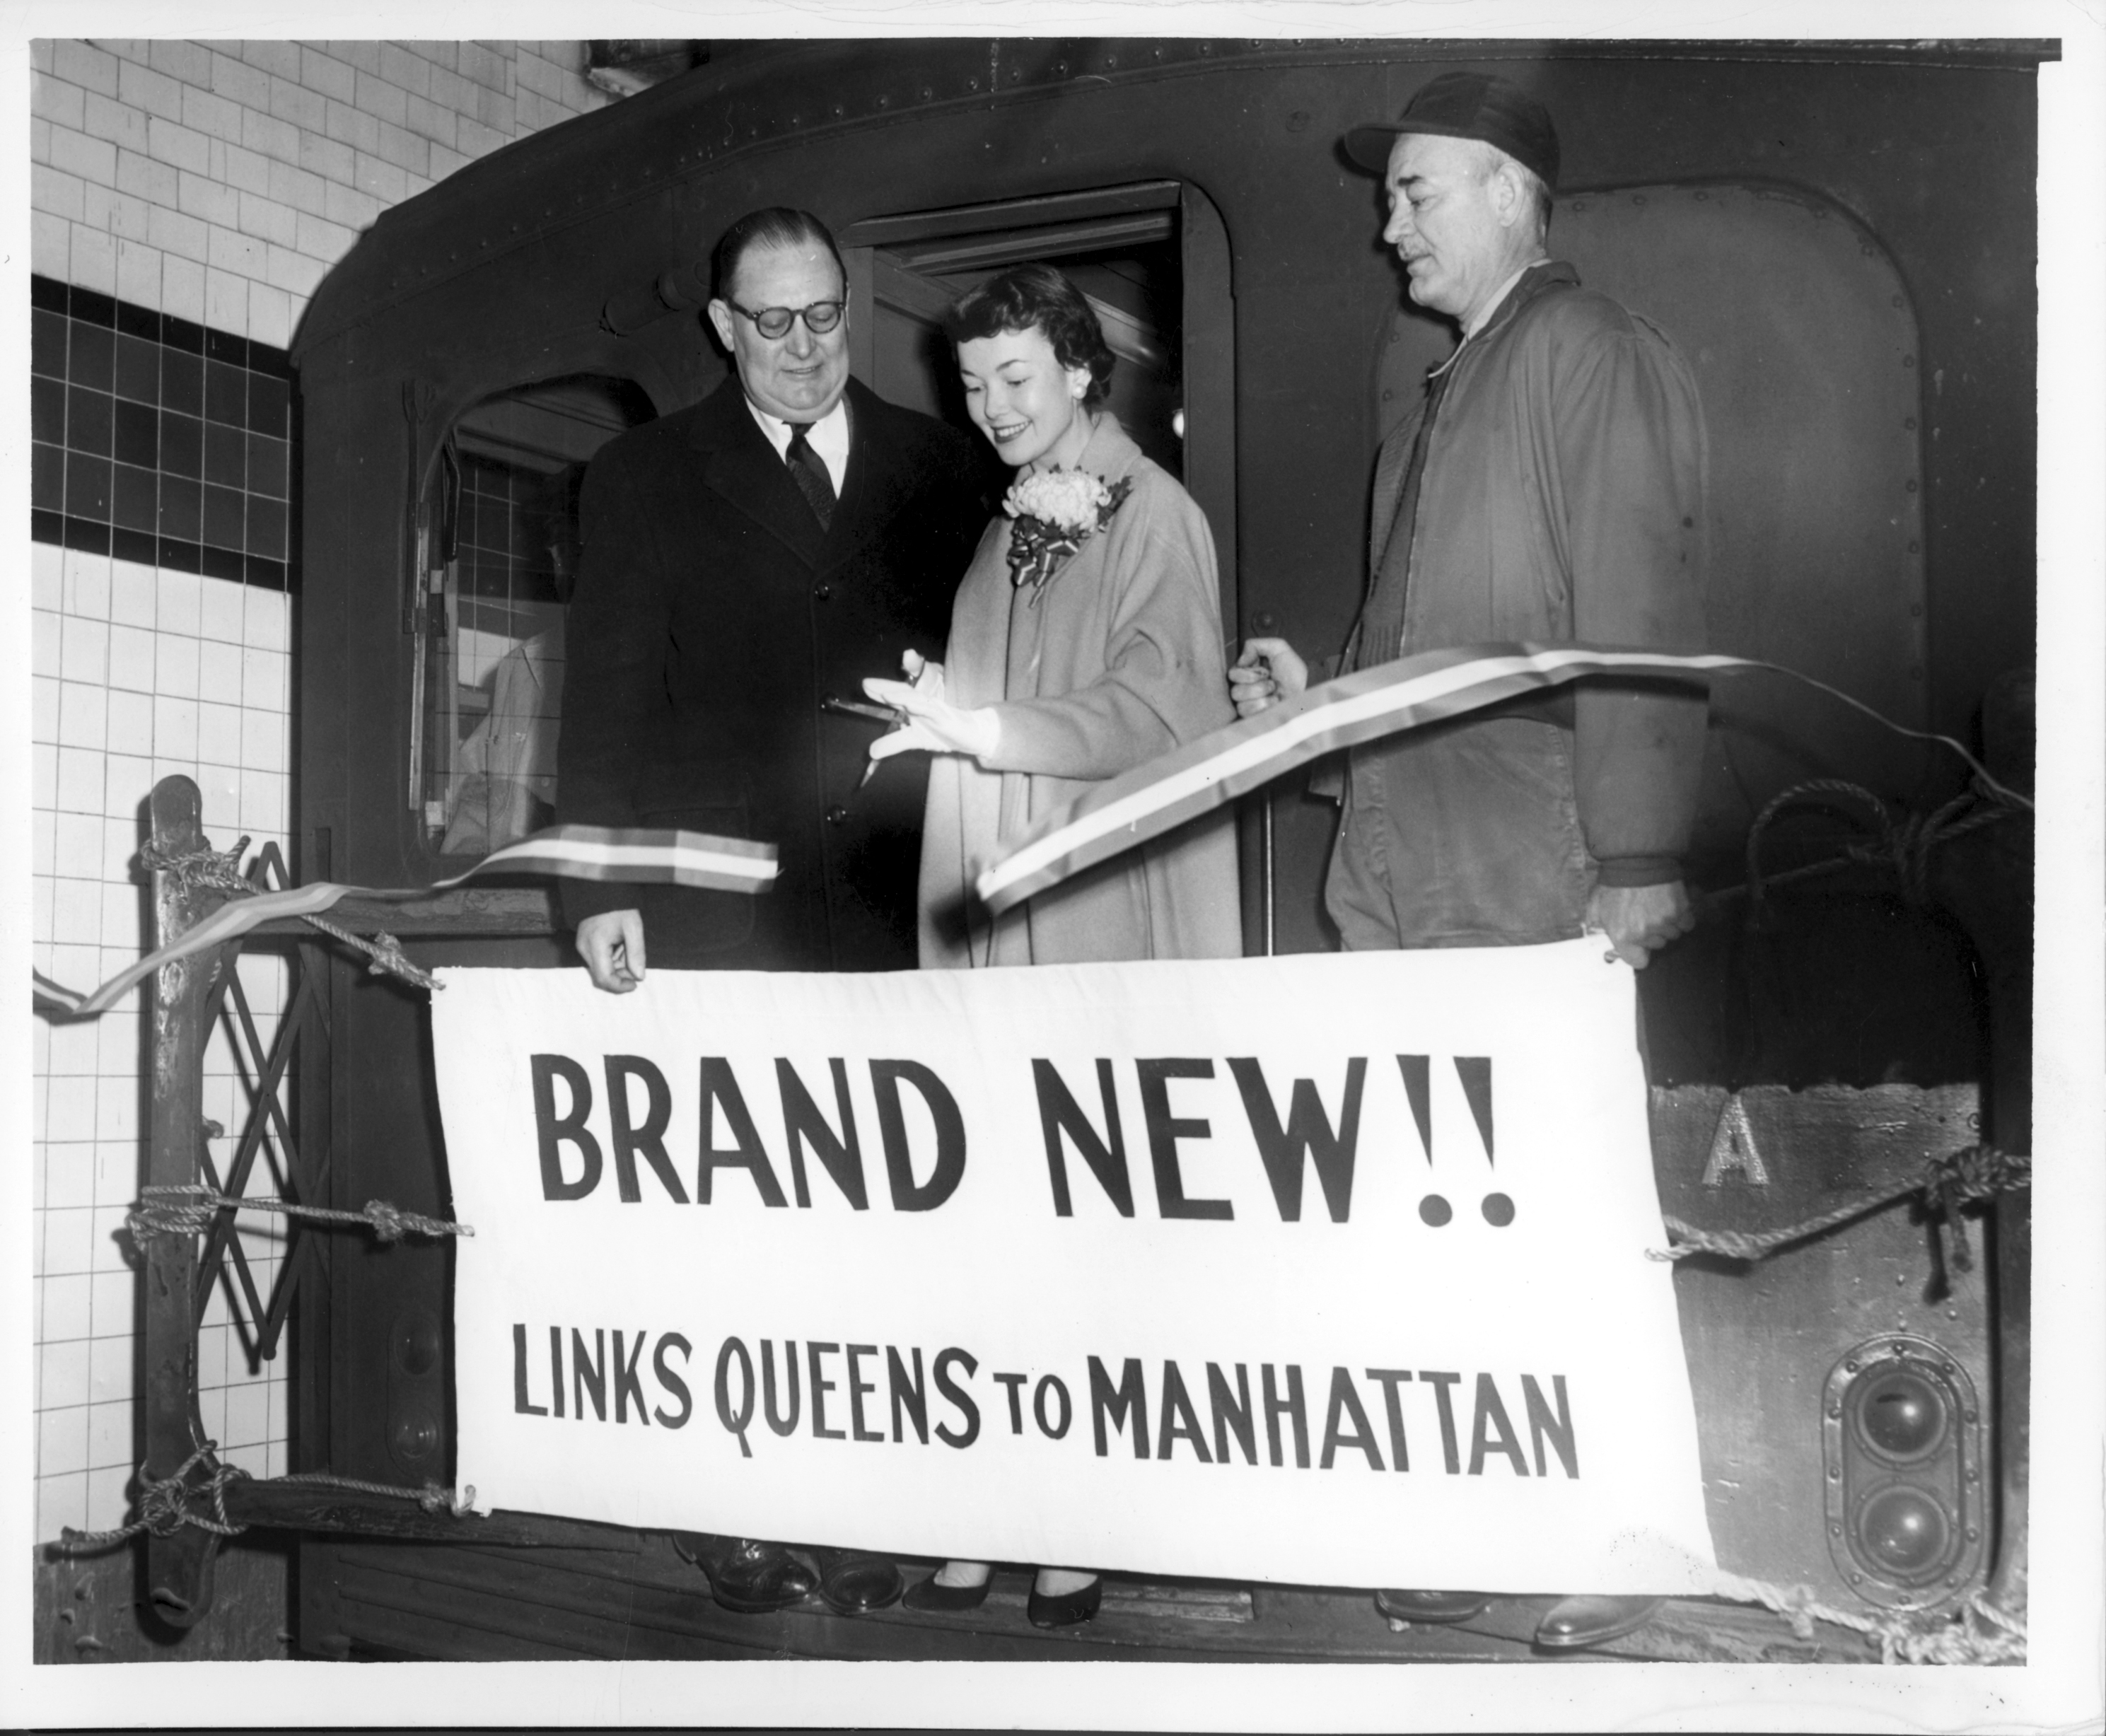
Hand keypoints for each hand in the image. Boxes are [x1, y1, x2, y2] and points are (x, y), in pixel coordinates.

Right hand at [576, 909, 645, 991]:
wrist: (603, 890)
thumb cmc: (619, 907)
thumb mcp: (633, 927)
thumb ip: (636, 953)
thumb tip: (639, 976)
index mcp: (595, 945)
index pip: (605, 978)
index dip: (620, 986)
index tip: (635, 984)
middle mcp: (585, 948)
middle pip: (603, 974)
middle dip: (622, 973)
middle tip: (636, 961)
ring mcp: (582, 946)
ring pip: (601, 967)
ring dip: (618, 964)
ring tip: (628, 946)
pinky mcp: (584, 942)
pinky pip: (599, 958)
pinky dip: (613, 957)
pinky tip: (621, 944)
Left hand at [863, 652, 999, 761]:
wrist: (971, 736)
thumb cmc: (941, 732)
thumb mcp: (913, 740)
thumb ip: (893, 743)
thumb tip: (871, 752)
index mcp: (914, 706)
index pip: (895, 696)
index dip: (879, 690)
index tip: (863, 685)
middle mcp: (923, 704)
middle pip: (903, 692)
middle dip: (886, 686)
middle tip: (866, 684)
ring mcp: (935, 709)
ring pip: (917, 699)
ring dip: (901, 695)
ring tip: (885, 694)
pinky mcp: (946, 718)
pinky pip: (933, 711)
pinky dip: (922, 707)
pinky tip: (910, 705)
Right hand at [1228, 636, 1307, 716]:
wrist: (1307, 691)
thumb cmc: (1296, 673)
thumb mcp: (1278, 648)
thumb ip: (1254, 645)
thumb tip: (1240, 660)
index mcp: (1250, 674)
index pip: (1232, 674)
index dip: (1246, 672)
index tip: (1264, 671)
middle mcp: (1248, 690)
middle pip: (1234, 689)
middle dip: (1255, 683)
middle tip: (1272, 682)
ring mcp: (1250, 705)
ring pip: (1239, 701)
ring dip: (1260, 693)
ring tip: (1274, 693)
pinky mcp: (1254, 717)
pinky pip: (1246, 712)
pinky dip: (1263, 705)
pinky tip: (1274, 703)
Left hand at [1586, 881, 1695, 968]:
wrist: (1637, 861)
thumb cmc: (1614, 883)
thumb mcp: (1596, 906)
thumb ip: (1596, 926)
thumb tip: (1599, 938)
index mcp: (1623, 935)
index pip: (1638, 962)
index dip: (1639, 953)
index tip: (1638, 944)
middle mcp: (1645, 933)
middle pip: (1656, 945)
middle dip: (1652, 934)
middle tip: (1644, 915)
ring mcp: (1665, 922)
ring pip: (1672, 934)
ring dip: (1667, 924)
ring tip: (1656, 906)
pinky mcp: (1681, 911)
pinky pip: (1686, 923)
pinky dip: (1682, 917)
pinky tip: (1671, 905)